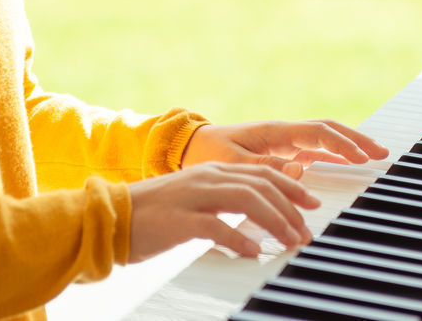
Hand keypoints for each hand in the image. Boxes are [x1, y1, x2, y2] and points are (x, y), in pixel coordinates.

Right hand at [127, 163, 319, 262]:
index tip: (311, 205)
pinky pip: (216, 226)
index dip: (291, 187)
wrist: (110, 218)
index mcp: (212, 170)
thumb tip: (257, 217)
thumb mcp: (194, 199)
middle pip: (260, 184)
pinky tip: (254, 250)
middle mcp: (207, 177)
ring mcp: (193, 195)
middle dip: (290, 207)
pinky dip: (239, 238)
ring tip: (290, 241)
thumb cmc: (154, 215)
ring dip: (274, 221)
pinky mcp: (179, 219)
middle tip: (307, 231)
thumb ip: (223, 201)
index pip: (262, 173)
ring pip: (246, 200)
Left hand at [180, 120, 390, 178]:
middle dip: (355, 140)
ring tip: (373, 156)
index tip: (363, 156)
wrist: (188, 148)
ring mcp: (283, 143)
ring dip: (347, 146)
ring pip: (323, 140)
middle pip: (328, 131)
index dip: (343, 144)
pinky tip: (345, 165)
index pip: (318, 133)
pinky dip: (332, 157)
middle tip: (381, 152)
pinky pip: (312, 152)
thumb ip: (264, 168)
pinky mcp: (279, 154)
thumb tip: (301, 170)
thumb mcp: (231, 163)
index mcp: (274, 132)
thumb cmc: (207, 154)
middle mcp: (283, 134)